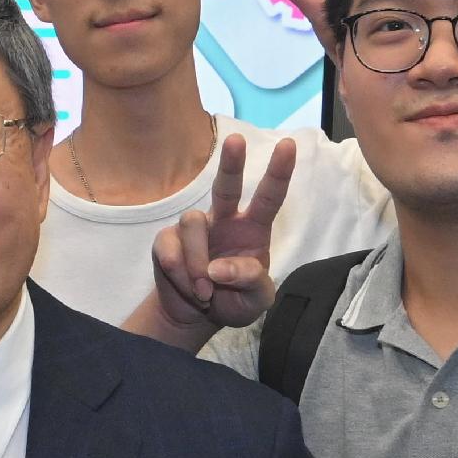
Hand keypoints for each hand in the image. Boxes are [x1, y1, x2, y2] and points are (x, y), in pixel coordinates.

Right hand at [146, 130, 296, 336]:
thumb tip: (219, 269)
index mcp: (253, 228)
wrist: (195, 316)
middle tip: (236, 140)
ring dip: (198, 263)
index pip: (269, 197)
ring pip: (193, 224)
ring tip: (204, 292)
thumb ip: (251, 282)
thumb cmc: (234, 302)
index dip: (279, 172)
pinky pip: (170, 248)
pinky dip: (180, 273)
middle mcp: (224, 220)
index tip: (289, 145)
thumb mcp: (257, 300)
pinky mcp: (168, 240)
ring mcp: (194, 227)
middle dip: (231, 163)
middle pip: (227, 186)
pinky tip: (188, 288)